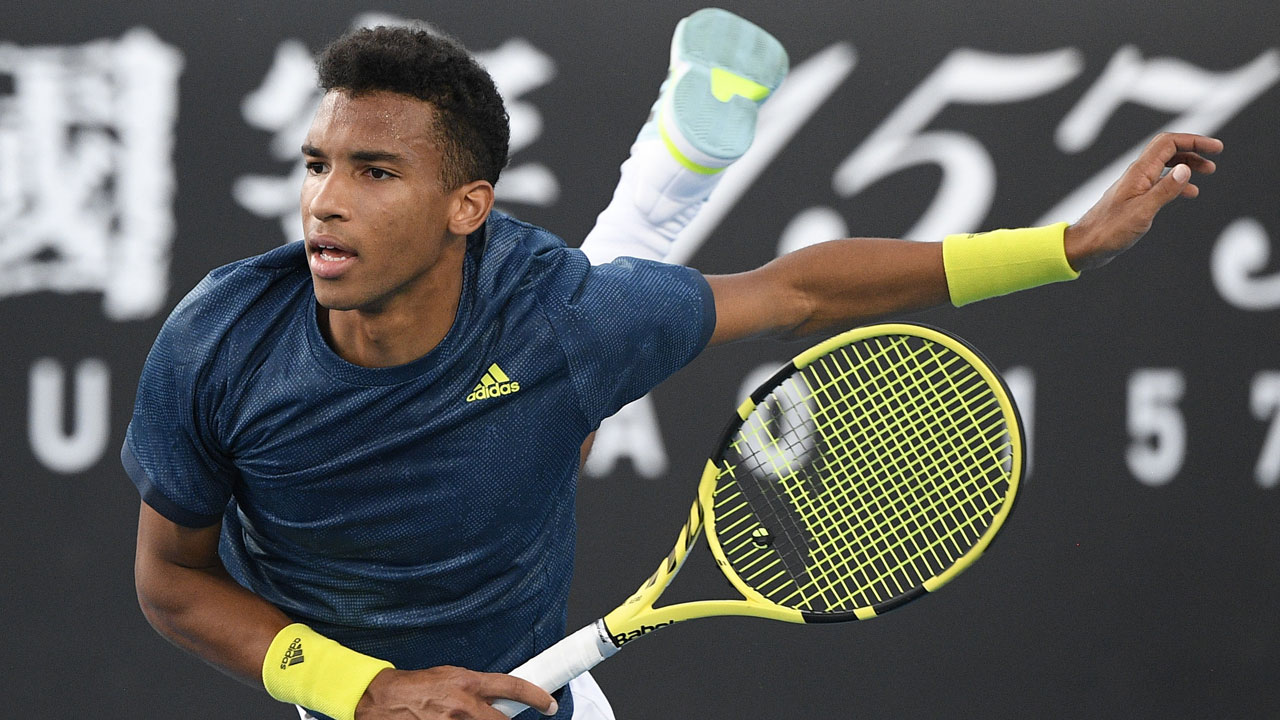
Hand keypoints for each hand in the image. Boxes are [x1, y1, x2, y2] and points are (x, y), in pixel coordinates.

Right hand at [355, 666, 556, 718]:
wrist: (382, 700)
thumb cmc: (415, 686)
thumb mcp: (450, 676)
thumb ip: (475, 686)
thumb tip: (497, 695)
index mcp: (468, 683)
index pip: (512, 687)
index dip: (536, 697)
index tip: (549, 705)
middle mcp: (464, 706)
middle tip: (495, 717)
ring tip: (460, 717)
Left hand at [1064, 132, 1222, 271]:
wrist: (1086, 245)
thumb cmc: (1109, 230)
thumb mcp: (1143, 211)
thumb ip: (1165, 190)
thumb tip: (1186, 169)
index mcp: (1139, 172)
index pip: (1168, 143)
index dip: (1194, 141)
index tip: (1216, 148)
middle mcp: (1137, 174)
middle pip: (1168, 150)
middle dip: (1193, 150)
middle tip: (1215, 159)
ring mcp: (1135, 185)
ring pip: (1165, 165)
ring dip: (1187, 165)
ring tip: (1208, 172)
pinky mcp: (1134, 198)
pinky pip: (1159, 182)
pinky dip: (1177, 183)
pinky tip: (1189, 193)